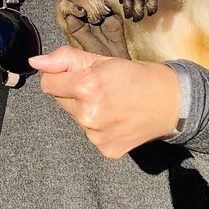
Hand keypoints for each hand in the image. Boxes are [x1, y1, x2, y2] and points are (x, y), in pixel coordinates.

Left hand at [31, 47, 179, 158]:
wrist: (173, 102)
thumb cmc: (138, 76)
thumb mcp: (103, 60)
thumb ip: (66, 59)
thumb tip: (36, 62)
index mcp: (86, 86)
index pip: (48, 83)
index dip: (61, 76)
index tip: (78, 75)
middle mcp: (88, 114)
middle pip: (61, 101)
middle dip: (75, 93)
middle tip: (102, 88)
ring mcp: (96, 135)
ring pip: (76, 118)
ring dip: (86, 110)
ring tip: (113, 103)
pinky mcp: (106, 149)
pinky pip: (91, 135)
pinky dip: (100, 127)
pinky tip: (118, 120)